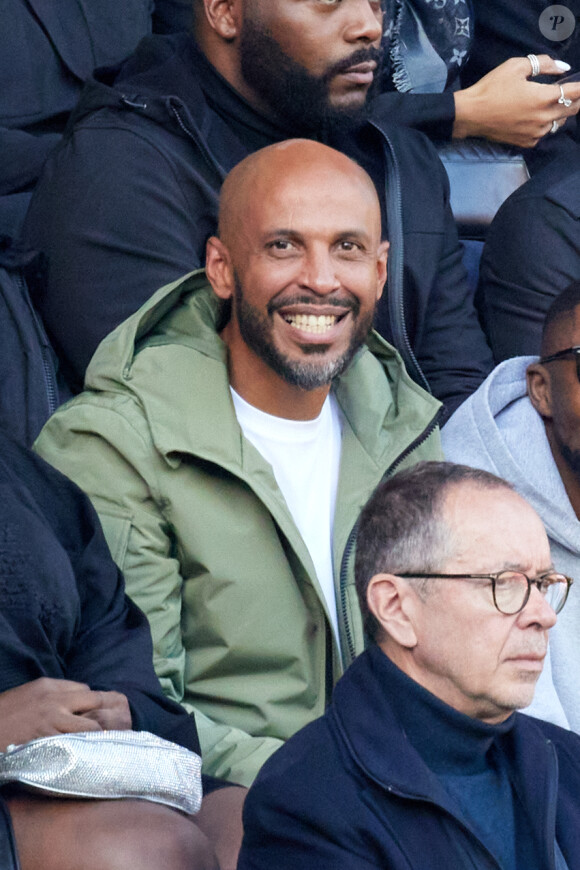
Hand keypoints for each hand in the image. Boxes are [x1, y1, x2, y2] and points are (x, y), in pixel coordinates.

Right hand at [0, 678, 131, 750]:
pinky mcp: (48, 741)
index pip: (85, 690)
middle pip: (96, 701)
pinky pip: (77, 745)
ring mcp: (53, 720)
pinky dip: (86, 751)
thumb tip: (71, 706)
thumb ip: (50, 698)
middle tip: (112, 730)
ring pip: (92, 726)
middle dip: (105, 715)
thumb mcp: (26, 696)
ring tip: (105, 747)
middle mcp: (55, 699)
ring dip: (99, 736)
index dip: (91, 704)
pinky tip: (91, 758)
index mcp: (48, 685)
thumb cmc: (2, 715)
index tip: (93, 716)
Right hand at [453, 55, 579, 146]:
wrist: (471, 115)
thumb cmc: (491, 88)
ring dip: (561, 113)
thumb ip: (544, 64)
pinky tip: (538, 119)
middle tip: (572, 93)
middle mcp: (544, 118)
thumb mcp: (516, 66)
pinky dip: (546, 126)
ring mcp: (536, 133)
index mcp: (544, 98)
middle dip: (576, 99)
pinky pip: (545, 134)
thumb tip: (563, 67)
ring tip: (555, 105)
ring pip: (559, 123)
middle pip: (572, 109)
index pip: (575, 92)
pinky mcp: (527, 142)